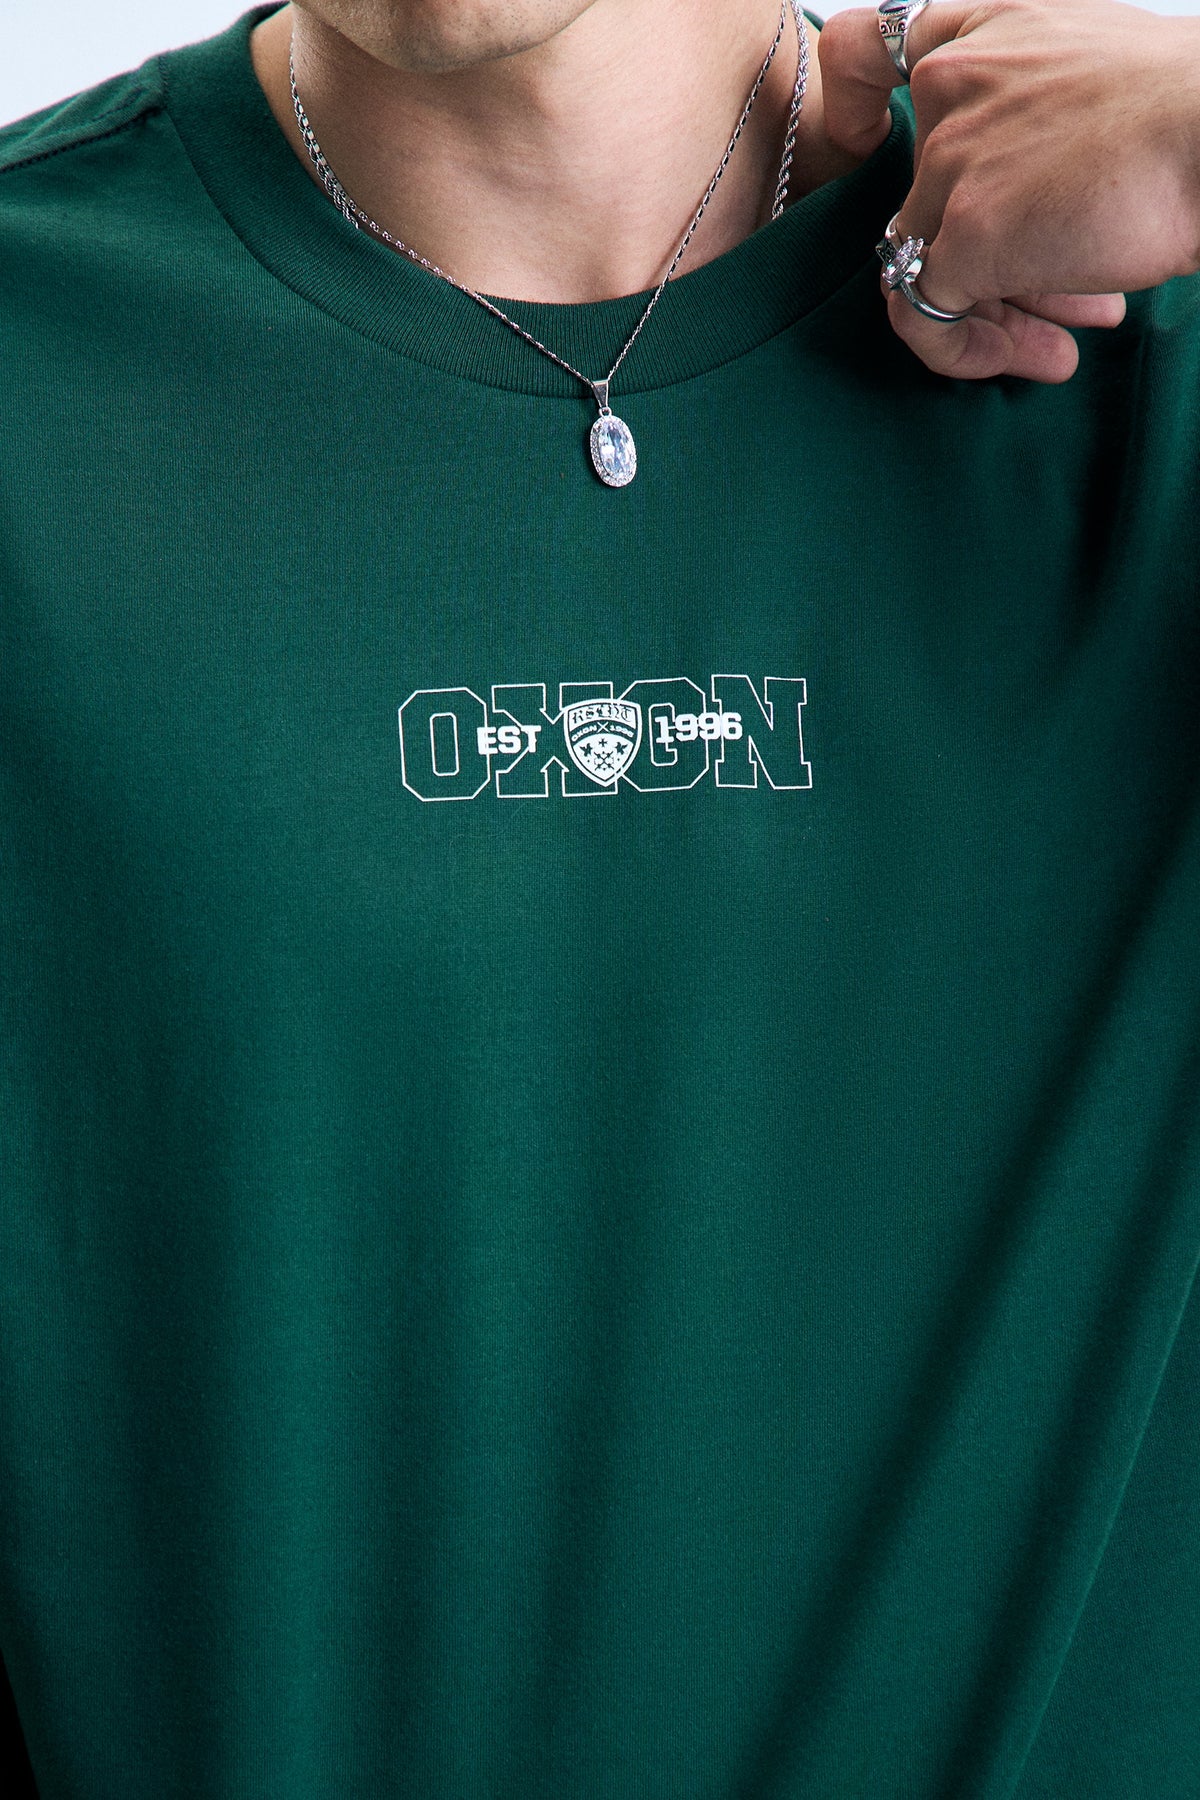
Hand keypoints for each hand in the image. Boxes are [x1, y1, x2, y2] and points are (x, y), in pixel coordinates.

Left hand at [817, 0, 1199, 379]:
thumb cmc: (1187, 113)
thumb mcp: (1093, 76)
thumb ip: (1030, 115)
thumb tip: (1015, 209)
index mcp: (985, 28)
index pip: (871, 50)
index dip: (855, 102)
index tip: (866, 141)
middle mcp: (951, 85)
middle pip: (924, 195)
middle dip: (984, 255)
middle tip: (1053, 305)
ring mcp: (951, 161)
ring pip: (922, 257)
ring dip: (991, 312)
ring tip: (1060, 343)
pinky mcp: (965, 235)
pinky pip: (922, 310)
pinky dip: (964, 349)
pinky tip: (1044, 359)